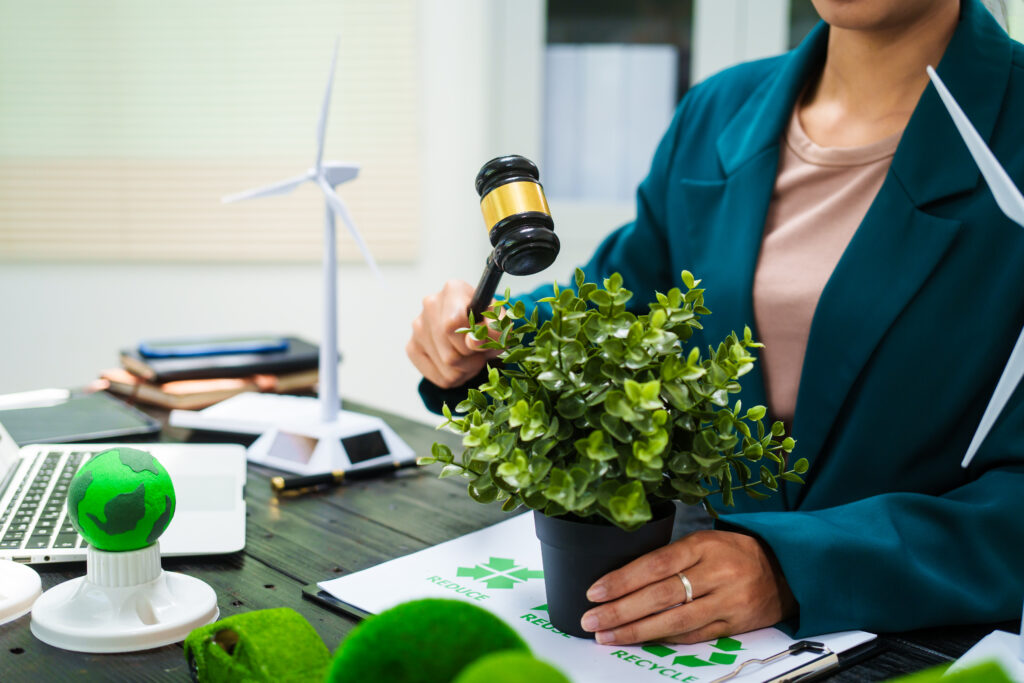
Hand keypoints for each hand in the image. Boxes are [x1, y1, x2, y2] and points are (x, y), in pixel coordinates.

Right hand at [406, 279, 501, 388]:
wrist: (473, 330)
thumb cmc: (487, 324)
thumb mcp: (500, 324)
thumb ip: (495, 329)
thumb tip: (474, 341)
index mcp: (453, 289)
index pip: (452, 325)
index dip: (471, 342)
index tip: (482, 342)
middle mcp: (430, 304)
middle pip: (450, 354)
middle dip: (471, 360)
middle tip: (478, 353)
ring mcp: (418, 326)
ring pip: (445, 367)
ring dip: (464, 370)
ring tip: (470, 358)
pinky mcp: (412, 347)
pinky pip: (436, 377)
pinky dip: (452, 377)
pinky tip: (457, 365)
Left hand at [580, 530, 795, 644]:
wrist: (787, 568)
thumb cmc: (734, 551)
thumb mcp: (704, 541)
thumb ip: (670, 557)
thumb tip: (623, 579)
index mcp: (703, 545)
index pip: (655, 564)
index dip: (622, 580)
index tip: (595, 592)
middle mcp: (716, 572)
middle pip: (660, 595)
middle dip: (621, 610)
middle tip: (591, 619)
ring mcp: (728, 601)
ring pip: (675, 621)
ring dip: (636, 631)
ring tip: (607, 636)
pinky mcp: (736, 625)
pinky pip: (694, 635)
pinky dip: (665, 638)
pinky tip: (642, 640)